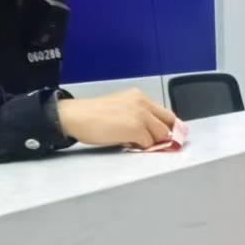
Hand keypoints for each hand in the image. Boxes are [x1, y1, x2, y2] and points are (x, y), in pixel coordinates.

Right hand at [56, 90, 178, 148]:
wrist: (76, 116)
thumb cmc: (92, 114)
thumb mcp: (120, 107)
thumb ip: (137, 115)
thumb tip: (150, 131)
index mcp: (138, 96)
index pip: (165, 112)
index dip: (167, 126)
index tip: (166, 135)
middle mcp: (143, 103)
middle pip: (168, 123)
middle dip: (163, 135)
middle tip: (152, 143)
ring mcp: (141, 116)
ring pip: (161, 135)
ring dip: (151, 142)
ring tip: (134, 142)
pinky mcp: (136, 129)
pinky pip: (148, 144)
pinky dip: (141, 148)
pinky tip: (128, 144)